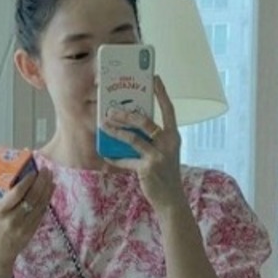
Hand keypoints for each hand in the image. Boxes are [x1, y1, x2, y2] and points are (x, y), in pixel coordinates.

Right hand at [0, 166, 54, 277]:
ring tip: (50, 177)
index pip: (17, 193)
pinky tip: (50, 190)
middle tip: (45, 170)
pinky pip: (41, 213)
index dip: (27, 181)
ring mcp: (23, 227)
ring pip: (39, 205)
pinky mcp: (31, 231)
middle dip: (41, 181)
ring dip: (47, 189)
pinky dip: (47, 200)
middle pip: (31, 197)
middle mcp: (13, 219)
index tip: (33, 171)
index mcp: (0, 211)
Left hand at [101, 75, 185, 215]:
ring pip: (133, 137)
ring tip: (104, 125)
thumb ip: (153, 140)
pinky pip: (127, 160)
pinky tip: (106, 155)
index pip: (168, 109)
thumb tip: (131, 128)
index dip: (161, 93)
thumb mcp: (165, 154)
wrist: (171, 200)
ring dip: (116, 130)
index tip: (154, 77)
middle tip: (110, 109)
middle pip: (144, 120)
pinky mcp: (147, 168)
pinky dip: (115, 158)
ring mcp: (158, 156)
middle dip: (125, 113)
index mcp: (173, 136)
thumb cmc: (166, 175)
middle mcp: (167, 143)